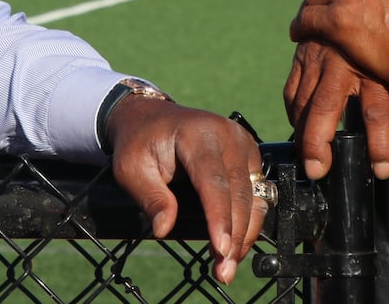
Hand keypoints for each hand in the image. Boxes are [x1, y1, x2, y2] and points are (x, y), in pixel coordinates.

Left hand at [104, 98, 266, 283]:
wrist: (151, 117)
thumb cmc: (139, 142)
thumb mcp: (131, 167)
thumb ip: (150, 197)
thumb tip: (164, 229)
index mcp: (198, 134)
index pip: (214, 181)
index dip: (219, 217)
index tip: (219, 250)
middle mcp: (228, 136)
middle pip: (239, 192)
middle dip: (234, 235)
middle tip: (223, 271)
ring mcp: (243, 144)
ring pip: (255, 196)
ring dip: (245, 233)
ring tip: (228, 264)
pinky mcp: (249, 155)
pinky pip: (257, 193)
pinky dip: (249, 221)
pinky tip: (235, 244)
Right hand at [283, 41, 388, 179]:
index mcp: (376, 66)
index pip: (379, 112)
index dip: (381, 145)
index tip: (382, 170)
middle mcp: (344, 62)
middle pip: (326, 107)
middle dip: (317, 143)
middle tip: (317, 170)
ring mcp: (320, 56)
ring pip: (303, 100)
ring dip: (301, 133)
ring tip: (306, 160)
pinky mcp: (305, 53)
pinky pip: (293, 89)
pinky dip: (293, 112)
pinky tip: (299, 127)